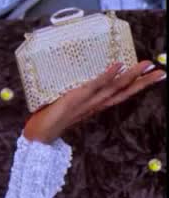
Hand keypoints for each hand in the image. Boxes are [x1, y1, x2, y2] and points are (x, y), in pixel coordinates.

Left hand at [23, 61, 165, 142]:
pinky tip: (117, 65)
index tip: (155, 75)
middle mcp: (96, 104)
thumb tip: (85, 82)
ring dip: (130, 76)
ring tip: (145, 64)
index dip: (139, 84)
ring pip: (113, 87)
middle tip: (161, 72)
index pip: (122, 93)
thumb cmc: (53, 117)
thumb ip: (80, 94)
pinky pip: (94, 85)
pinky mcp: (76, 97)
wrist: (39, 133)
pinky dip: (106, 76)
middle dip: (143, 82)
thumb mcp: (71, 103)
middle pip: (124, 91)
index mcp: (97, 105)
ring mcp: (87, 101)